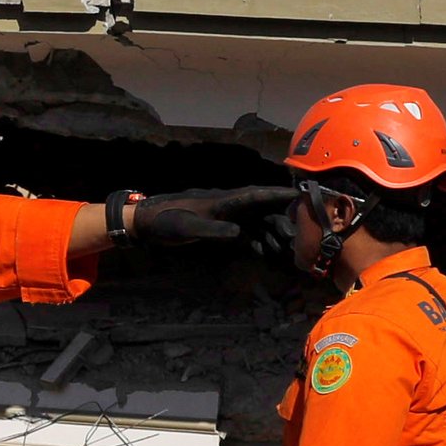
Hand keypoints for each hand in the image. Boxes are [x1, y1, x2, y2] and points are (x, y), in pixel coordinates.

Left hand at [128, 185, 296, 244]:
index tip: (299, 194)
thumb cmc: (165, 221)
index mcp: (222, 200)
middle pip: (261, 210)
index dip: (278, 195)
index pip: (256, 195)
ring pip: (255, 222)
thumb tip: (238, 233)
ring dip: (271, 232)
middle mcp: (227, 206)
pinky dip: (256, 241)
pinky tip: (265, 252)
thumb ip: (212, 230)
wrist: (146, 221)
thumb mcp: (187, 228)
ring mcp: (224, 216)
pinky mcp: (218, 227)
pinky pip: (243, 232)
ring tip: (286, 247)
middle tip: (299, 231)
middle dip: (281, 218)